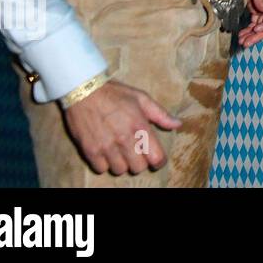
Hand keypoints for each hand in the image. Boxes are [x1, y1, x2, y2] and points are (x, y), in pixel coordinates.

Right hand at [62, 79, 181, 174]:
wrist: (83, 91)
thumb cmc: (115, 94)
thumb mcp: (142, 98)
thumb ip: (161, 114)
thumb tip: (178, 124)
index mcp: (140, 126)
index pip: (156, 157)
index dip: (159, 161)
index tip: (156, 159)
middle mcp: (124, 139)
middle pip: (138, 168)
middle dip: (140, 162)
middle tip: (136, 152)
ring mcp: (106, 146)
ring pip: (120, 170)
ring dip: (122, 163)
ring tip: (120, 151)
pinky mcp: (90, 150)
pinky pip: (101, 169)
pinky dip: (104, 164)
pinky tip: (106, 152)